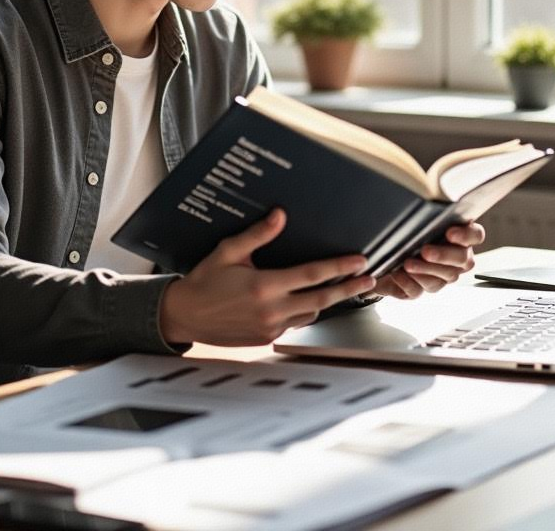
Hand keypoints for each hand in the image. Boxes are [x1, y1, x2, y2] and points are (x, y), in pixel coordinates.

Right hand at [158, 208, 375, 345]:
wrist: (185, 315)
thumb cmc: (204, 281)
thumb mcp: (228, 251)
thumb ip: (257, 235)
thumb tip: (279, 216)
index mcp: (264, 287)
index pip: (312, 275)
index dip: (339, 268)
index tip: (359, 262)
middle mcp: (271, 310)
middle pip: (322, 299)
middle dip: (349, 289)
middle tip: (370, 279)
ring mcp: (270, 328)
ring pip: (311, 313)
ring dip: (328, 300)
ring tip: (343, 287)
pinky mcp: (266, 338)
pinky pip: (295, 324)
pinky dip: (305, 311)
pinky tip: (308, 300)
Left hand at [372, 222, 485, 299]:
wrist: (384, 253)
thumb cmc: (405, 230)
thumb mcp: (415, 217)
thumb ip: (426, 213)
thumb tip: (424, 195)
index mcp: (459, 235)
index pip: (475, 235)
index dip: (466, 235)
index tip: (450, 232)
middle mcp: (456, 257)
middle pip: (463, 260)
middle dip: (444, 255)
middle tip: (426, 250)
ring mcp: (442, 275)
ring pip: (445, 277)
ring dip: (425, 270)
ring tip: (407, 263)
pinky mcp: (422, 288)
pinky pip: (421, 290)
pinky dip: (409, 282)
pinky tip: (398, 274)